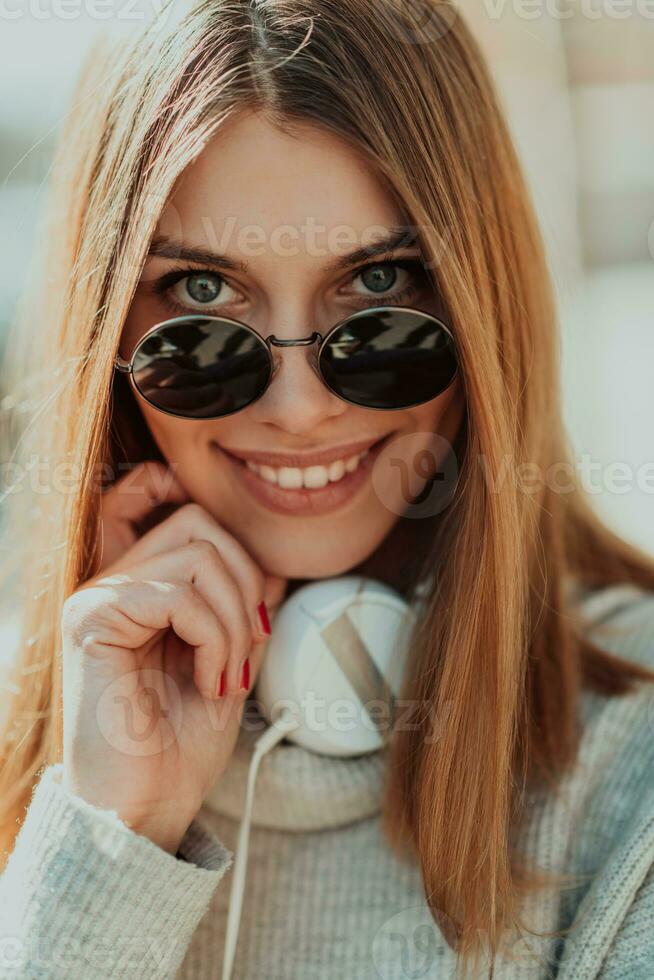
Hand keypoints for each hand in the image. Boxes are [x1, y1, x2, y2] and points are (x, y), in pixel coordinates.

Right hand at [61, 462, 287, 853]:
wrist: (144, 810)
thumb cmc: (180, 747)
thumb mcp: (231, 664)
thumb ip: (244, 613)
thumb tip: (272, 568)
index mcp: (144, 592)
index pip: (197, 525)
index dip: (239, 549)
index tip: (260, 616)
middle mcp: (115, 585)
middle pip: (200, 524)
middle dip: (246, 583)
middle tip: (248, 648)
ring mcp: (99, 598)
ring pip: (197, 556)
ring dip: (233, 621)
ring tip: (227, 676)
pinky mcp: (92, 619)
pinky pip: (176, 594)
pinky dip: (212, 638)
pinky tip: (209, 682)